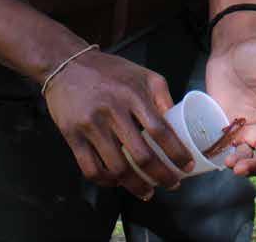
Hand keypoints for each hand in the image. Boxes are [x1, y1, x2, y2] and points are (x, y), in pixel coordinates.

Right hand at [43, 48, 192, 199]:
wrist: (67, 64)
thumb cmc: (111, 71)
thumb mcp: (143, 74)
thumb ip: (162, 96)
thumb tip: (179, 121)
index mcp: (133, 95)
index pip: (160, 130)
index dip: (176, 152)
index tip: (187, 166)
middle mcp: (112, 111)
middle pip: (141, 154)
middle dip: (160, 175)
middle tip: (171, 184)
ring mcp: (90, 126)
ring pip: (117, 167)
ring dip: (135, 185)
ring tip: (147, 191)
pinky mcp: (71, 136)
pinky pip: (90, 168)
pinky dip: (106, 181)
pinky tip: (118, 183)